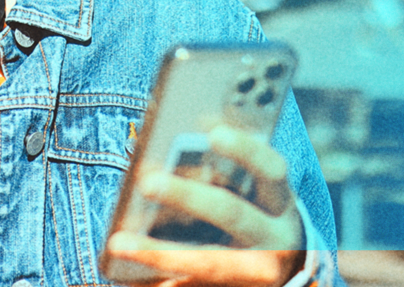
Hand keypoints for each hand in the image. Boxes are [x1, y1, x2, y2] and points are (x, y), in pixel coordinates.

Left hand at [105, 125, 305, 286]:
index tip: (213, 132)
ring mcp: (256, 273)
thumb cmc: (257, 209)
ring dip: (160, 254)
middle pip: (231, 214)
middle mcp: (274, 239)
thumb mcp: (257, 188)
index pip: (271, 170)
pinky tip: (126, 277)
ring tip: (117, 243)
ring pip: (207, 263)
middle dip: (188, 197)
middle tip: (147, 181)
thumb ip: (227, 168)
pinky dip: (159, 283)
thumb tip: (181, 135)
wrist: (286, 265)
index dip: (245, 150)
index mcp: (280, 202)